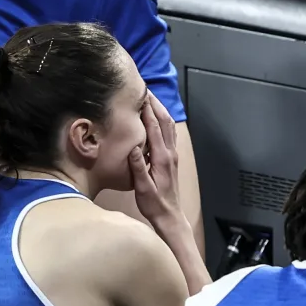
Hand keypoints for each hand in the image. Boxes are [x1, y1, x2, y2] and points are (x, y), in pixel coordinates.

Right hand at [129, 93, 188, 237]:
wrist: (169, 215)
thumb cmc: (154, 204)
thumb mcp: (142, 188)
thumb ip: (138, 168)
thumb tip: (133, 148)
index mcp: (162, 158)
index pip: (155, 129)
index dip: (147, 111)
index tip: (140, 95)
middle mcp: (170, 153)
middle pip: (165, 122)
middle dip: (155, 105)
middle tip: (145, 89)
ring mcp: (172, 155)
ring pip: (169, 127)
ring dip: (160, 111)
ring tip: (150, 98)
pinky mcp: (171, 159)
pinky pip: (169, 134)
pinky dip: (163, 121)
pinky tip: (157, 118)